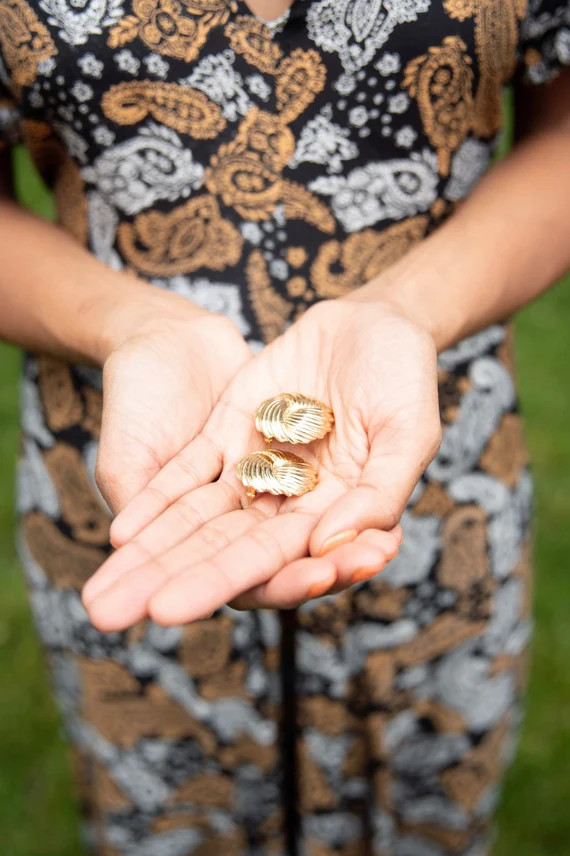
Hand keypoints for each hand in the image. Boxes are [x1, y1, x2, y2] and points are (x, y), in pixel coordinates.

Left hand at [82, 294, 441, 630]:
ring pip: (196, 522)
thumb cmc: (405, 376)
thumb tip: (328, 545)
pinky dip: (156, 503)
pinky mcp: (229, 435)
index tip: (171, 607)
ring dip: (149, 556)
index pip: (276, 561)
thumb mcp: (408, 430)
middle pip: (222, 552)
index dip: (224, 581)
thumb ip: (378, 491)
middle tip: (106, 615)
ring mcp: (256, 470)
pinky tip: (121, 533)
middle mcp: (289, 505)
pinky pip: (187, 476)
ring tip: (101, 596)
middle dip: (166, 582)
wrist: (374, 321)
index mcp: (334, 516)